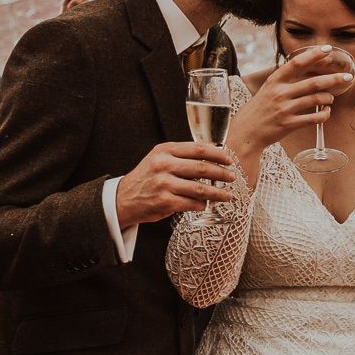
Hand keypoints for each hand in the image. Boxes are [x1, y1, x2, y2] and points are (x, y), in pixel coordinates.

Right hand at [116, 142, 235, 228]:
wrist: (122, 199)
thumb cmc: (147, 178)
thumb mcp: (159, 159)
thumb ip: (181, 155)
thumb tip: (212, 157)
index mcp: (165, 151)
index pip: (198, 149)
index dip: (218, 154)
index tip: (229, 160)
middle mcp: (164, 165)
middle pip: (202, 168)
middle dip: (222, 174)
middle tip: (232, 177)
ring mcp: (164, 184)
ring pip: (201, 189)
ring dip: (218, 193)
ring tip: (227, 196)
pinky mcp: (165, 202)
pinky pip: (192, 203)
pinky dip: (203, 205)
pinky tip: (206, 205)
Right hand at [230, 45, 353, 151]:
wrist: (246, 132)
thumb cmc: (259, 109)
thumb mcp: (267, 88)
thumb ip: (284, 79)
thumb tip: (304, 66)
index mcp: (274, 80)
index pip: (297, 63)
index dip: (314, 55)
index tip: (328, 49)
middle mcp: (280, 93)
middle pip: (313, 82)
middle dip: (334, 79)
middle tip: (347, 77)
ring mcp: (285, 109)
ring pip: (316, 99)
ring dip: (329, 98)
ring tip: (331, 98)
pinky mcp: (289, 124)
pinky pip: (313, 118)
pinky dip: (324, 115)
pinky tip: (326, 112)